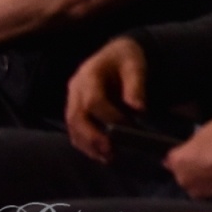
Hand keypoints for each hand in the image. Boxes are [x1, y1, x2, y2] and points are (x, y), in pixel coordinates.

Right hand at [65, 37, 147, 162]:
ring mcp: (72, 100)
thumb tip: (139, 110)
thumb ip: (136, 86)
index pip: (93, 101)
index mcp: (89, 74)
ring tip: (108, 158)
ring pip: (73, 127)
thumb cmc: (126, 59)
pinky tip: (101, 154)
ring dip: (88, 145)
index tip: (129, 125)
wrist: (116, 54)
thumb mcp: (135, 65)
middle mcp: (75, 88)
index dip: (109, 116)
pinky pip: (75, 130)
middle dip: (93, 137)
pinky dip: (86, 144)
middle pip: (76, 117)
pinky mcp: (75, 110)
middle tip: (111, 152)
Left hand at [165, 120, 211, 198]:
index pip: (170, 157)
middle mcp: (182, 179)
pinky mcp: (209, 197)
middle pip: (180, 170)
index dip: (181, 152)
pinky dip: (207, 181)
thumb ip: (194, 141)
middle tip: (202, 156)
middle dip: (188, 164)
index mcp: (178, 161)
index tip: (188, 149)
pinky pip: (203, 186)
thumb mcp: (207, 129)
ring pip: (191, 180)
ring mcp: (196, 190)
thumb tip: (192, 147)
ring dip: (197, 174)